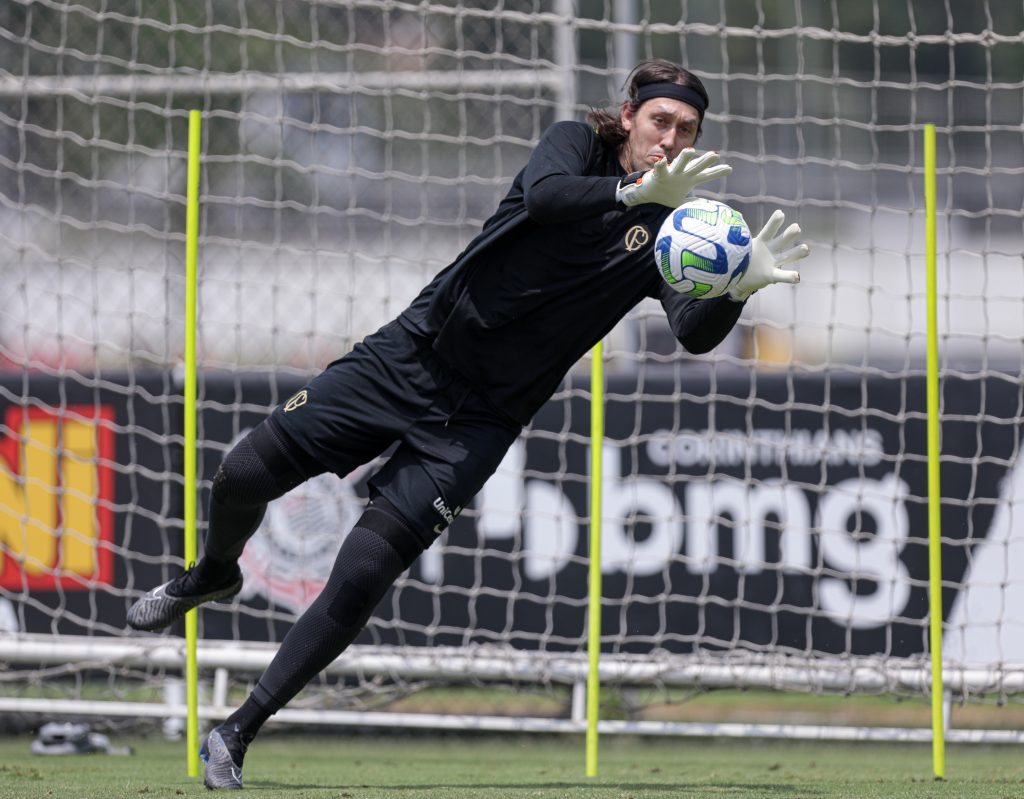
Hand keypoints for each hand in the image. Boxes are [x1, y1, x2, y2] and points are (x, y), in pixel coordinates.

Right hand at [615, 149, 731, 207]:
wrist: (649, 194)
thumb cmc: (666, 195)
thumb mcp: (682, 201)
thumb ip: (693, 203)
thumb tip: (706, 208)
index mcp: (689, 180)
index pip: (706, 175)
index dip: (717, 172)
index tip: (729, 169)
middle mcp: (682, 174)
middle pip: (696, 167)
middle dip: (705, 162)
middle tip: (715, 155)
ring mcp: (671, 174)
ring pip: (679, 165)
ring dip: (684, 158)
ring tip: (691, 151)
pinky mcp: (659, 176)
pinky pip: (660, 170)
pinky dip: (660, 165)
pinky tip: (662, 161)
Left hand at [728, 210, 809, 300]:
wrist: (740, 276)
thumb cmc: (741, 257)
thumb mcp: (736, 246)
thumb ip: (732, 238)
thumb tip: (725, 222)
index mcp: (762, 241)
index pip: (769, 230)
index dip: (775, 222)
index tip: (780, 213)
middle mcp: (771, 250)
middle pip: (782, 240)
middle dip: (789, 234)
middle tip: (797, 227)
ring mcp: (773, 262)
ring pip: (787, 256)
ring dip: (797, 252)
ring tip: (806, 249)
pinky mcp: (771, 276)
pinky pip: (782, 275)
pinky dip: (789, 276)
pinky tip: (797, 277)